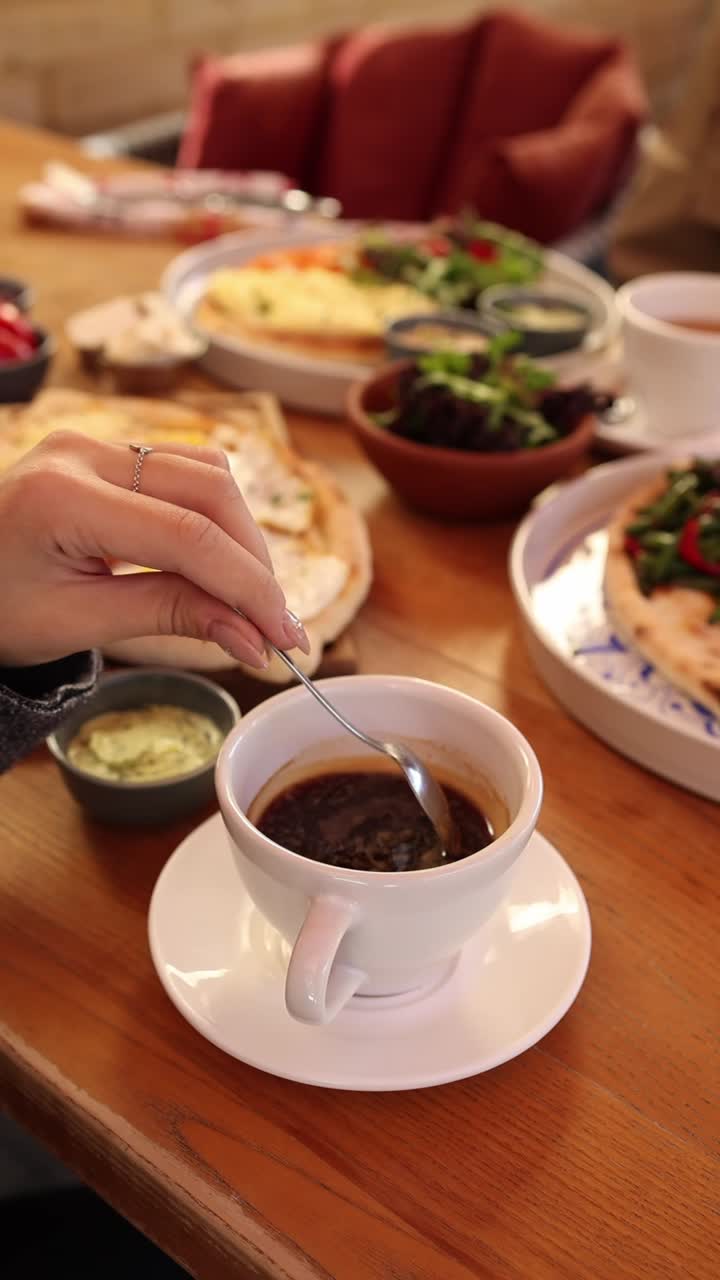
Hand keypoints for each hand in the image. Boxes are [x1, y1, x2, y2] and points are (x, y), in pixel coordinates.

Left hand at [0, 430, 309, 667]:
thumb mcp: (79, 623)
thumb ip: (170, 617)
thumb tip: (254, 637)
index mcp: (63, 497)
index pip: (189, 537)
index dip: (248, 588)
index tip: (285, 637)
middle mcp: (83, 452)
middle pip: (211, 491)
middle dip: (254, 562)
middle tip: (278, 625)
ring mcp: (96, 443)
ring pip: (208, 473)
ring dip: (242, 537)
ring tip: (252, 599)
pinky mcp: (107, 451)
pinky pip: (186, 471)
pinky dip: (216, 518)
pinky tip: (221, 563)